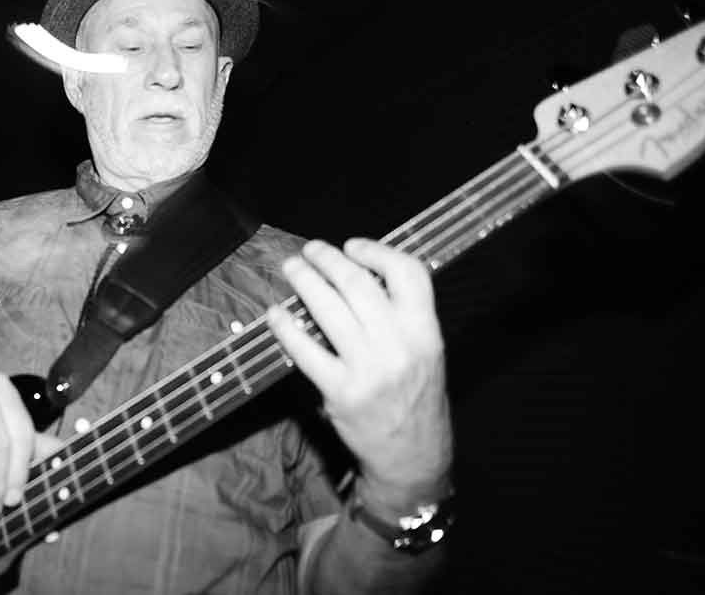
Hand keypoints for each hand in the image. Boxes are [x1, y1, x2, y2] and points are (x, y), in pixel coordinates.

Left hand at [266, 238, 452, 511]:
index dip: (376, 251)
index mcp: (426, 332)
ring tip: (293, 269)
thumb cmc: (416, 397)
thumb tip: (357, 271)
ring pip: (328, 308)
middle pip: (357, 283)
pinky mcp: (340, 392)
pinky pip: (304, 350)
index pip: (408, 272)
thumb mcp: (427, 352)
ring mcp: (369, 369)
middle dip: (328, 259)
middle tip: (310, 251)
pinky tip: (276, 315)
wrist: (414, 457)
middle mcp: (400, 346)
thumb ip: (403, 315)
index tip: (352, 246)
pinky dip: (286, 327)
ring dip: (304, 280)